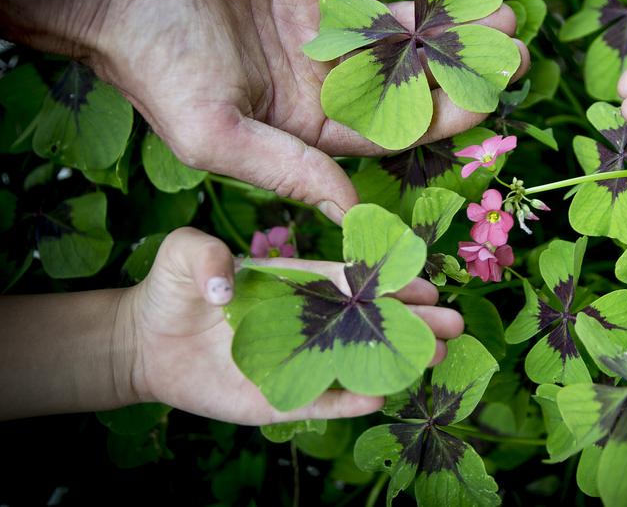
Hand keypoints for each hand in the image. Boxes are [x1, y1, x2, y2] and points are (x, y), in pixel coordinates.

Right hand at [74, 0, 527, 222]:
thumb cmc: (153, 62)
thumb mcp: (218, 134)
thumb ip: (289, 171)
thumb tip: (353, 215)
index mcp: (302, 124)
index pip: (388, 130)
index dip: (441, 119)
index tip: (491, 105)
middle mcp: (317, 78)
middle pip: (405, 78)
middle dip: (460, 69)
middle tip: (516, 55)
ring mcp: (316, 25)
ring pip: (397, 26)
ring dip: (449, 20)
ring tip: (504, 13)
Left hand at [123, 228, 463, 424]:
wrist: (146, 345)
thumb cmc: (171, 291)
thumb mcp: (181, 254)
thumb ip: (202, 253)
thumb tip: (229, 282)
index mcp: (296, 282)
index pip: (352, 281)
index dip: (389, 281)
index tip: (425, 281)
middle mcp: (307, 321)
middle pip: (368, 320)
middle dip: (411, 321)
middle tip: (453, 323)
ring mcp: (298, 360)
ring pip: (357, 360)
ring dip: (396, 358)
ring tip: (436, 356)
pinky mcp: (281, 397)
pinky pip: (323, 400)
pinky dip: (352, 398)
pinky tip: (383, 395)